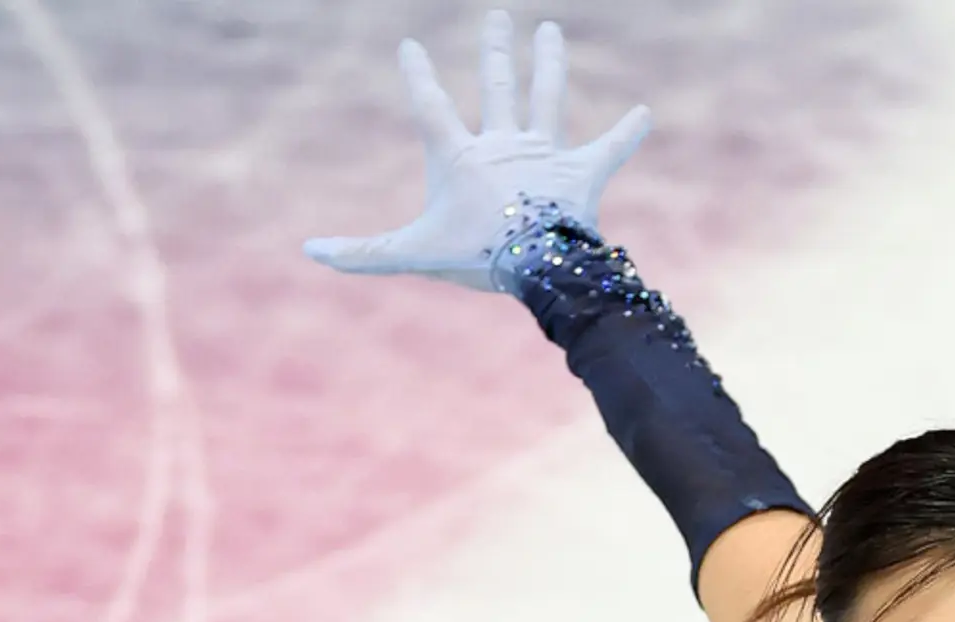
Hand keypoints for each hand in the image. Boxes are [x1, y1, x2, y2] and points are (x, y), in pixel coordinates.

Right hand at [303, 9, 653, 291]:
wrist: (533, 264)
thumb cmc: (471, 255)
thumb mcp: (410, 252)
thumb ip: (363, 252)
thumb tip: (309, 251)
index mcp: (461, 155)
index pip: (431, 105)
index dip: (418, 74)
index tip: (410, 44)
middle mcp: (503, 144)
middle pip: (498, 85)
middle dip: (496, 49)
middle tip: (497, 15)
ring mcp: (544, 154)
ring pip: (548, 98)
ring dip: (550, 64)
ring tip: (551, 31)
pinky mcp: (580, 172)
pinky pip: (608, 149)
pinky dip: (627, 133)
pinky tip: (645, 112)